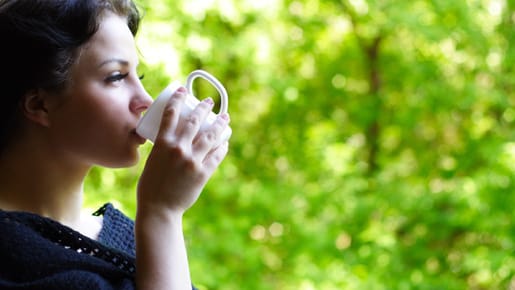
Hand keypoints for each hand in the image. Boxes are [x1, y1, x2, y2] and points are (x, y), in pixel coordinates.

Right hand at [137, 87, 229, 214]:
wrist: (159, 209)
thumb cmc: (150, 186)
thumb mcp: (152, 161)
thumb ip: (164, 149)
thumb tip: (174, 139)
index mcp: (162, 144)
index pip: (171, 114)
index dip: (178, 98)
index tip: (183, 90)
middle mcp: (178, 149)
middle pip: (194, 121)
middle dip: (203, 108)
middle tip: (209, 102)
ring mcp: (192, 161)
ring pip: (210, 136)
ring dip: (220, 124)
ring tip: (225, 118)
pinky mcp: (202, 173)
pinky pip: (216, 156)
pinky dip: (222, 147)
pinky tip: (225, 141)